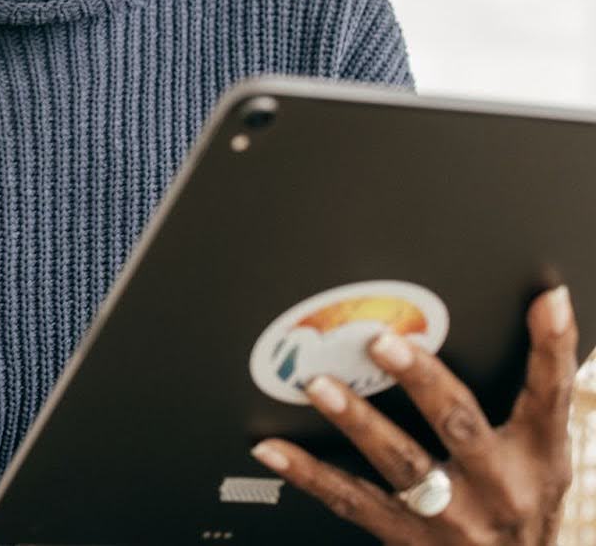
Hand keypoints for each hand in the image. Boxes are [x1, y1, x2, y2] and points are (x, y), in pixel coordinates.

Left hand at [250, 286, 577, 544]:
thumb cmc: (523, 505)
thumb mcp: (544, 457)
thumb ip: (535, 394)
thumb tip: (545, 308)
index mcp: (536, 457)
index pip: (548, 394)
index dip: (550, 347)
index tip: (544, 300)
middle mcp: (497, 487)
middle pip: (459, 425)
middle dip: (422, 381)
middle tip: (382, 342)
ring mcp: (450, 516)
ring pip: (400, 464)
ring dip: (357, 421)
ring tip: (319, 386)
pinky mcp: (406, 538)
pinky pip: (350, 501)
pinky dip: (308, 474)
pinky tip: (272, 448)